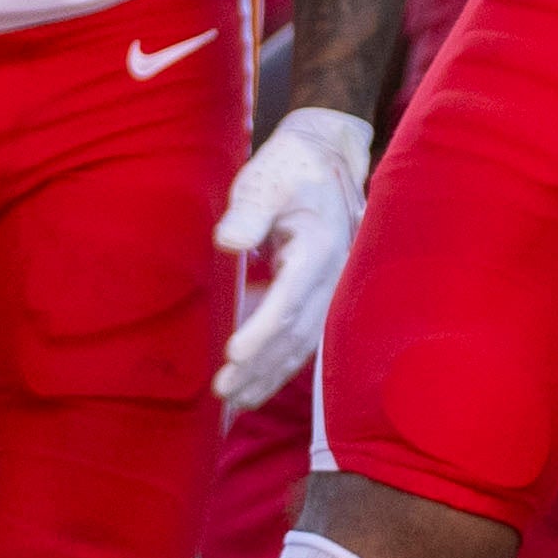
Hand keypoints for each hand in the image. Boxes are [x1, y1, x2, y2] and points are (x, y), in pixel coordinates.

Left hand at [212, 108, 374, 405]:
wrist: (329, 156)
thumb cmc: (290, 167)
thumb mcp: (265, 181)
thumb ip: (247, 212)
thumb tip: (228, 243)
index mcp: (319, 246)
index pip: (290, 299)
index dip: (263, 331)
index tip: (233, 356)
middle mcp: (333, 273)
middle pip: (297, 332)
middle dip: (261, 366)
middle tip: (224, 392)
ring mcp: (334, 286)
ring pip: (304, 342)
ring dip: (271, 374)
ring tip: (236, 401)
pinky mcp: (325, 292)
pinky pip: (306, 336)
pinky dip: (282, 363)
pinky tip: (259, 383)